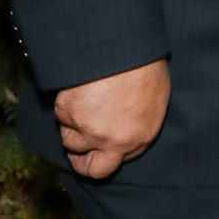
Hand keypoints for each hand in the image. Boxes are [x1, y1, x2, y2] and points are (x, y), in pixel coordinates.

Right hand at [54, 58, 169, 178]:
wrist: (122, 47)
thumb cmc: (143, 65)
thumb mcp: (156, 97)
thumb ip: (140, 121)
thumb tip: (128, 128)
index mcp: (141, 137)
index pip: (119, 160)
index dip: (110, 151)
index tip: (104, 142)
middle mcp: (114, 141)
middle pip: (94, 170)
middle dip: (85, 162)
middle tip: (81, 150)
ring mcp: (89, 130)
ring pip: (71, 142)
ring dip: (74, 128)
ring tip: (86, 104)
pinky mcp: (68, 115)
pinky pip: (62, 119)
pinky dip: (67, 108)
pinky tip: (80, 91)